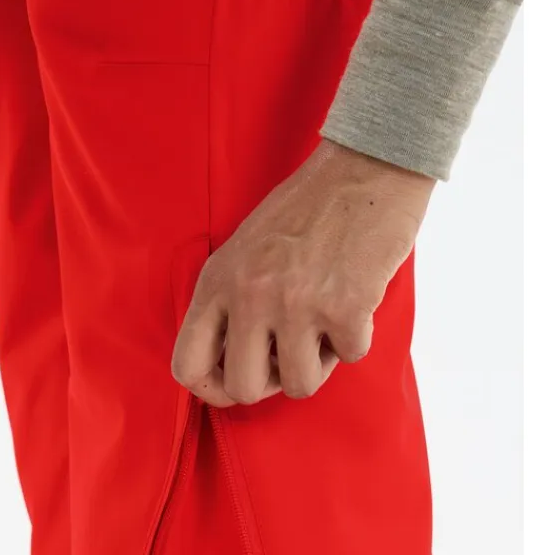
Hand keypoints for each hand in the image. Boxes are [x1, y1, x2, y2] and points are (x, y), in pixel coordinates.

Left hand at [172, 140, 434, 404]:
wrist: (367, 165)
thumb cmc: (306, 208)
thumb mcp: (243, 249)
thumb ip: (228, 303)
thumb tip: (228, 368)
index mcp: (217, 282)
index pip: (187, 367)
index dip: (211, 388)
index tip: (235, 380)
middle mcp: (250, 296)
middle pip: (243, 389)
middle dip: (270, 382)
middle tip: (289, 355)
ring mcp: (297, 305)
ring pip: (299, 385)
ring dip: (318, 363)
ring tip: (324, 325)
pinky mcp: (344, 308)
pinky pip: (348, 357)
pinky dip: (355, 338)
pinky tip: (355, 301)